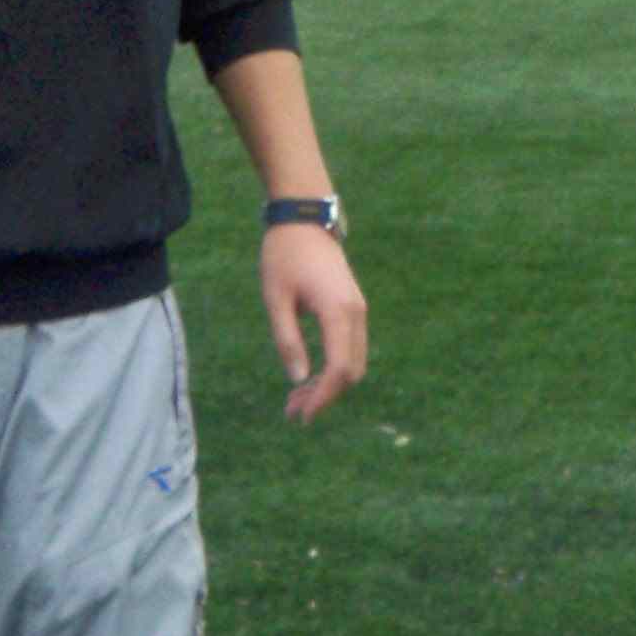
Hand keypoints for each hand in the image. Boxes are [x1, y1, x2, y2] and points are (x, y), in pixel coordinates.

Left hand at [262, 224, 368, 425]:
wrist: (304, 219)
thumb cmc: (284, 256)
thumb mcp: (276, 299)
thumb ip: (287, 340)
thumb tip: (298, 378)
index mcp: (338, 311)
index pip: (339, 368)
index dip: (322, 397)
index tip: (300, 415)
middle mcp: (356, 313)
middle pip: (351, 371)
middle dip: (324, 395)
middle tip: (291, 410)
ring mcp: (358, 309)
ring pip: (354, 361)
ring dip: (329, 384)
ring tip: (296, 398)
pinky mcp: (353, 307)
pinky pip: (351, 347)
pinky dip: (334, 367)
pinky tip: (309, 375)